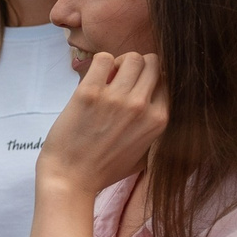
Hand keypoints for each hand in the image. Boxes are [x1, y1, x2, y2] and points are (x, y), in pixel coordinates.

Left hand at [37, 50, 167, 199]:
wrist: (70, 179)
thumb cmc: (104, 169)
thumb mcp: (144, 154)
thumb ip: (154, 130)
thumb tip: (159, 108)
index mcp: (159, 120)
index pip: (167, 79)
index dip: (150, 78)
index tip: (134, 87)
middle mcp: (142, 107)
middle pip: (152, 62)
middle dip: (136, 66)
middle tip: (119, 79)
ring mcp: (116, 99)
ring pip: (132, 57)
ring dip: (119, 63)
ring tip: (106, 79)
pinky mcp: (89, 93)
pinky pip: (103, 58)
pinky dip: (99, 63)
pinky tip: (92, 79)